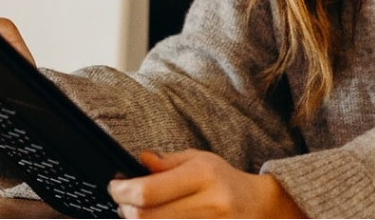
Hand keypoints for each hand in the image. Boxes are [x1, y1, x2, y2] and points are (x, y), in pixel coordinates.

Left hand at [107, 149, 305, 218]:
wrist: (259, 207)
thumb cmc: (225, 182)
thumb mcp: (200, 160)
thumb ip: (167, 162)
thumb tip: (139, 161)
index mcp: (204, 175)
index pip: (148, 191)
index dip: (122, 191)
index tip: (115, 186)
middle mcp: (208, 203)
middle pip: (145, 217)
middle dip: (125, 209)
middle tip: (123, 201)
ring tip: (139, 211)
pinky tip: (156, 218)